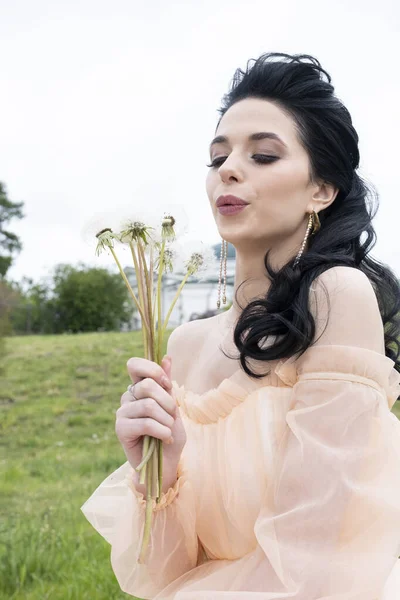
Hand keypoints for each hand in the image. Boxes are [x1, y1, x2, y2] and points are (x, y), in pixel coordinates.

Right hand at [115, 355, 186, 492]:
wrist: (166, 462)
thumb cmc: (170, 433)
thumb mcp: (173, 407)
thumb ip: (167, 384)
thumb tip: (167, 357)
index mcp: (139, 387)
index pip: (134, 365)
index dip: (152, 370)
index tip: (167, 384)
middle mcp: (127, 397)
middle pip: (146, 385)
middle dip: (168, 401)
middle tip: (173, 416)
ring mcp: (122, 412)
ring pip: (148, 405)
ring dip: (167, 419)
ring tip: (170, 430)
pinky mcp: (120, 429)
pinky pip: (145, 423)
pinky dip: (162, 431)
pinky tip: (166, 438)